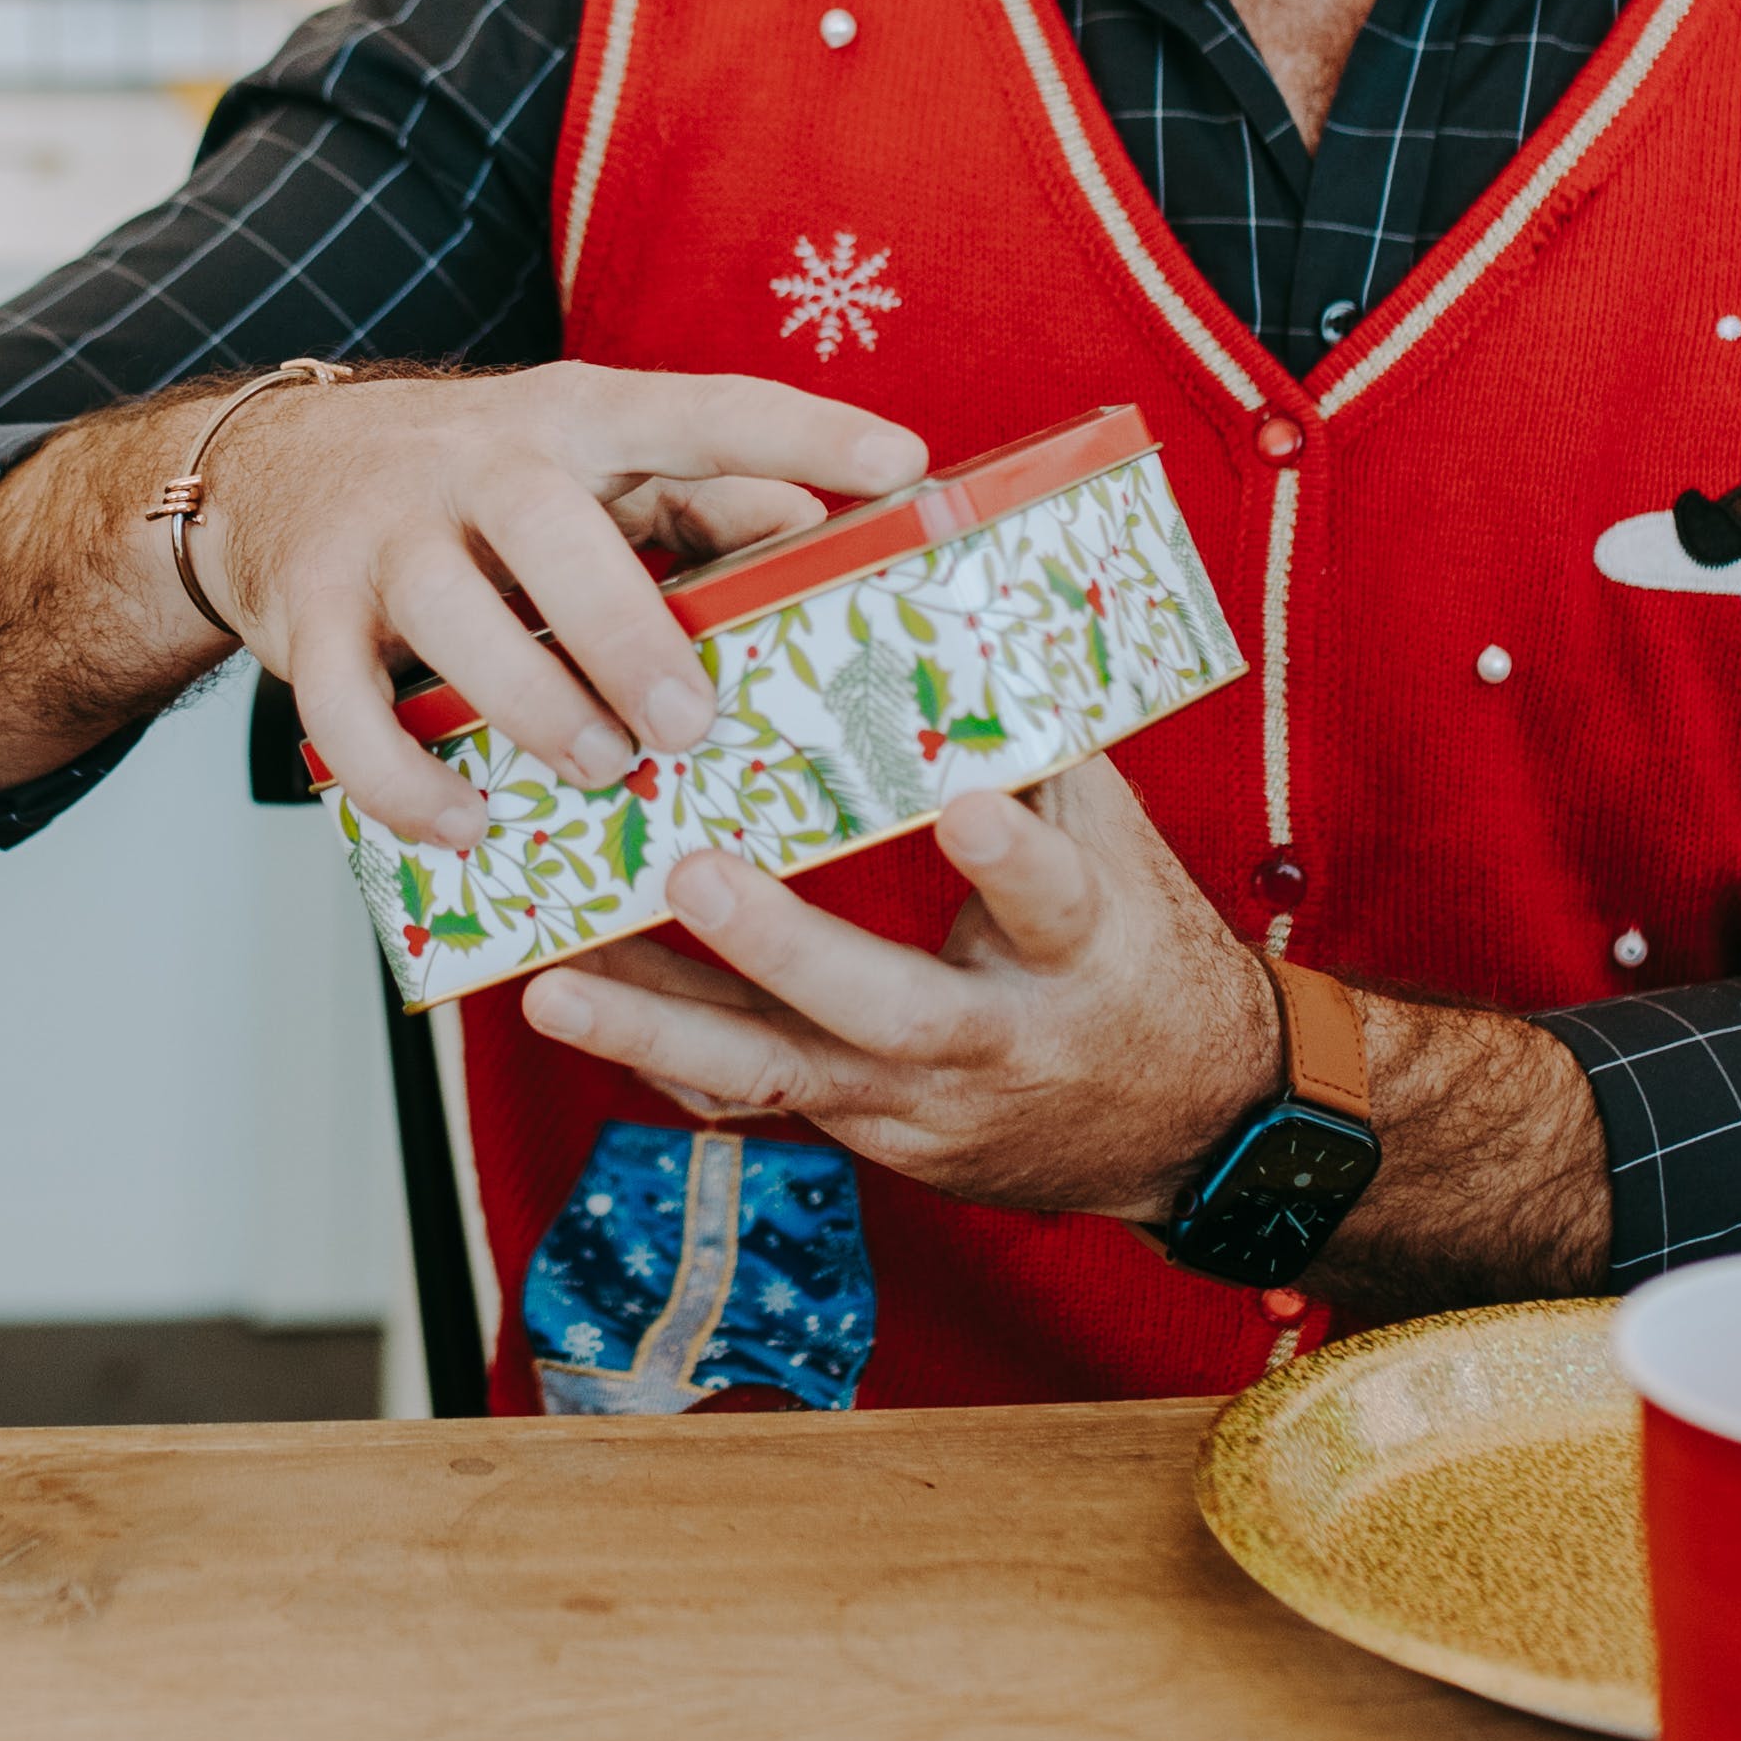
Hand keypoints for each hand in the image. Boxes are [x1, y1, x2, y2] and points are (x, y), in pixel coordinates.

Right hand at [209, 365, 928, 846]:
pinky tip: (464, 824)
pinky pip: (344, 712)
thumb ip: (701, 501)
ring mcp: (380, 536)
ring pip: (449, 619)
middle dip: (628, 634)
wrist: (274, 471)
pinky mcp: (303, 616)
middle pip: (551, 530)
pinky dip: (405, 782)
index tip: (901, 458)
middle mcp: (474, 462)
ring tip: (596, 768)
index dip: (802, 428)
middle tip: (690, 722)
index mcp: (575, 418)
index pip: (699, 410)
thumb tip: (818, 525)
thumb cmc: (474, 485)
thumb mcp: (589, 469)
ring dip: (532, 708)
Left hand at [517, 751, 1281, 1221]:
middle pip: (882, 1007)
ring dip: (659, 1030)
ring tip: (554, 987)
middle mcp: (995, 1041)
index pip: (1052, 901)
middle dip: (781, 946)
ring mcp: (919, 1105)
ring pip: (778, 1074)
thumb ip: (1045, 747)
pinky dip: (663, 1057)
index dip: (1013, 860)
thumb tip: (971, 605)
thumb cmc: (1143, 958)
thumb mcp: (1124, 855)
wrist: (1186, 1128)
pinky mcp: (866, 1135)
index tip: (969, 804)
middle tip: (692, 872)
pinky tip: (579, 1009)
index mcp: (1081, 953)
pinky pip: (751, 1098)